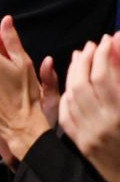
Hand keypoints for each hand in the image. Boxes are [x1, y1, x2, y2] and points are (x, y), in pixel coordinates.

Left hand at [58, 34, 119, 181]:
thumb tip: (119, 48)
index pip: (106, 77)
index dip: (107, 54)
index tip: (111, 39)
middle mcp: (103, 125)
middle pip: (84, 83)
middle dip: (89, 59)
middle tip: (95, 44)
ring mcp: (89, 135)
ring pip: (72, 95)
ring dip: (75, 71)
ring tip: (83, 55)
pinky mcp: (82, 143)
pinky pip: (67, 112)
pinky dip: (69, 93)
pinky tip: (74, 82)